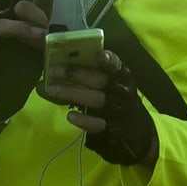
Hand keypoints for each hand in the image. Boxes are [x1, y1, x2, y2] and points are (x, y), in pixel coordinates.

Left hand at [43, 49, 157, 165]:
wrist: (135, 130)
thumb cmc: (115, 99)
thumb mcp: (110, 84)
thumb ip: (89, 74)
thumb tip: (51, 72)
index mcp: (122, 76)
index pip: (116, 65)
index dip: (109, 59)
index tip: (98, 55)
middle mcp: (122, 91)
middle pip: (101, 80)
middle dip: (76, 73)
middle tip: (53, 70)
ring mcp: (119, 111)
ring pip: (97, 99)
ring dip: (73, 93)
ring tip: (53, 90)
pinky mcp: (114, 129)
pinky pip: (99, 124)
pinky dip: (84, 120)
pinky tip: (70, 116)